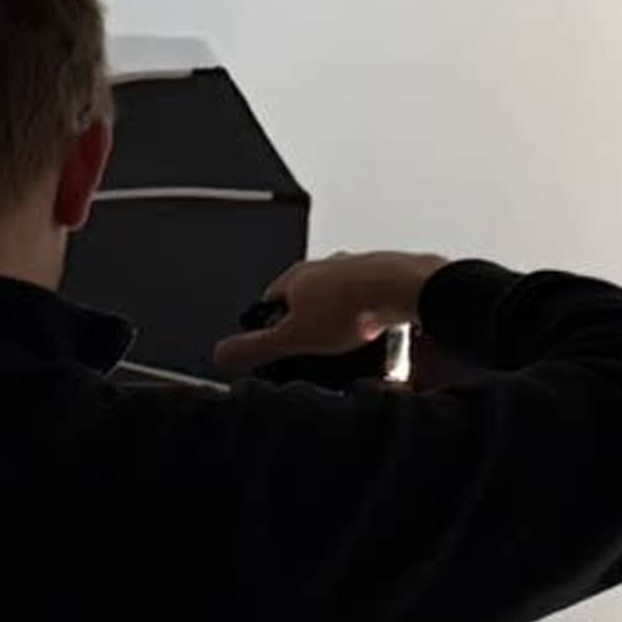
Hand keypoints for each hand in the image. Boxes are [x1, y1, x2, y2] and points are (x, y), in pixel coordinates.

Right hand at [213, 252, 447, 377]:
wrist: (401, 288)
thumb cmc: (351, 307)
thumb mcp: (293, 338)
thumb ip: (255, 347)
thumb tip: (220, 354)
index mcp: (296, 277)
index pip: (270, 299)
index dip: (270, 324)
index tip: (274, 343)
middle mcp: (324, 267)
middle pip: (305, 298)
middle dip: (308, 323)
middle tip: (313, 349)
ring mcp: (353, 269)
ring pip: (337, 297)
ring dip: (338, 319)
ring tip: (345, 344)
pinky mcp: (380, 276)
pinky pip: (366, 299)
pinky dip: (365, 316)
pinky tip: (371, 333)